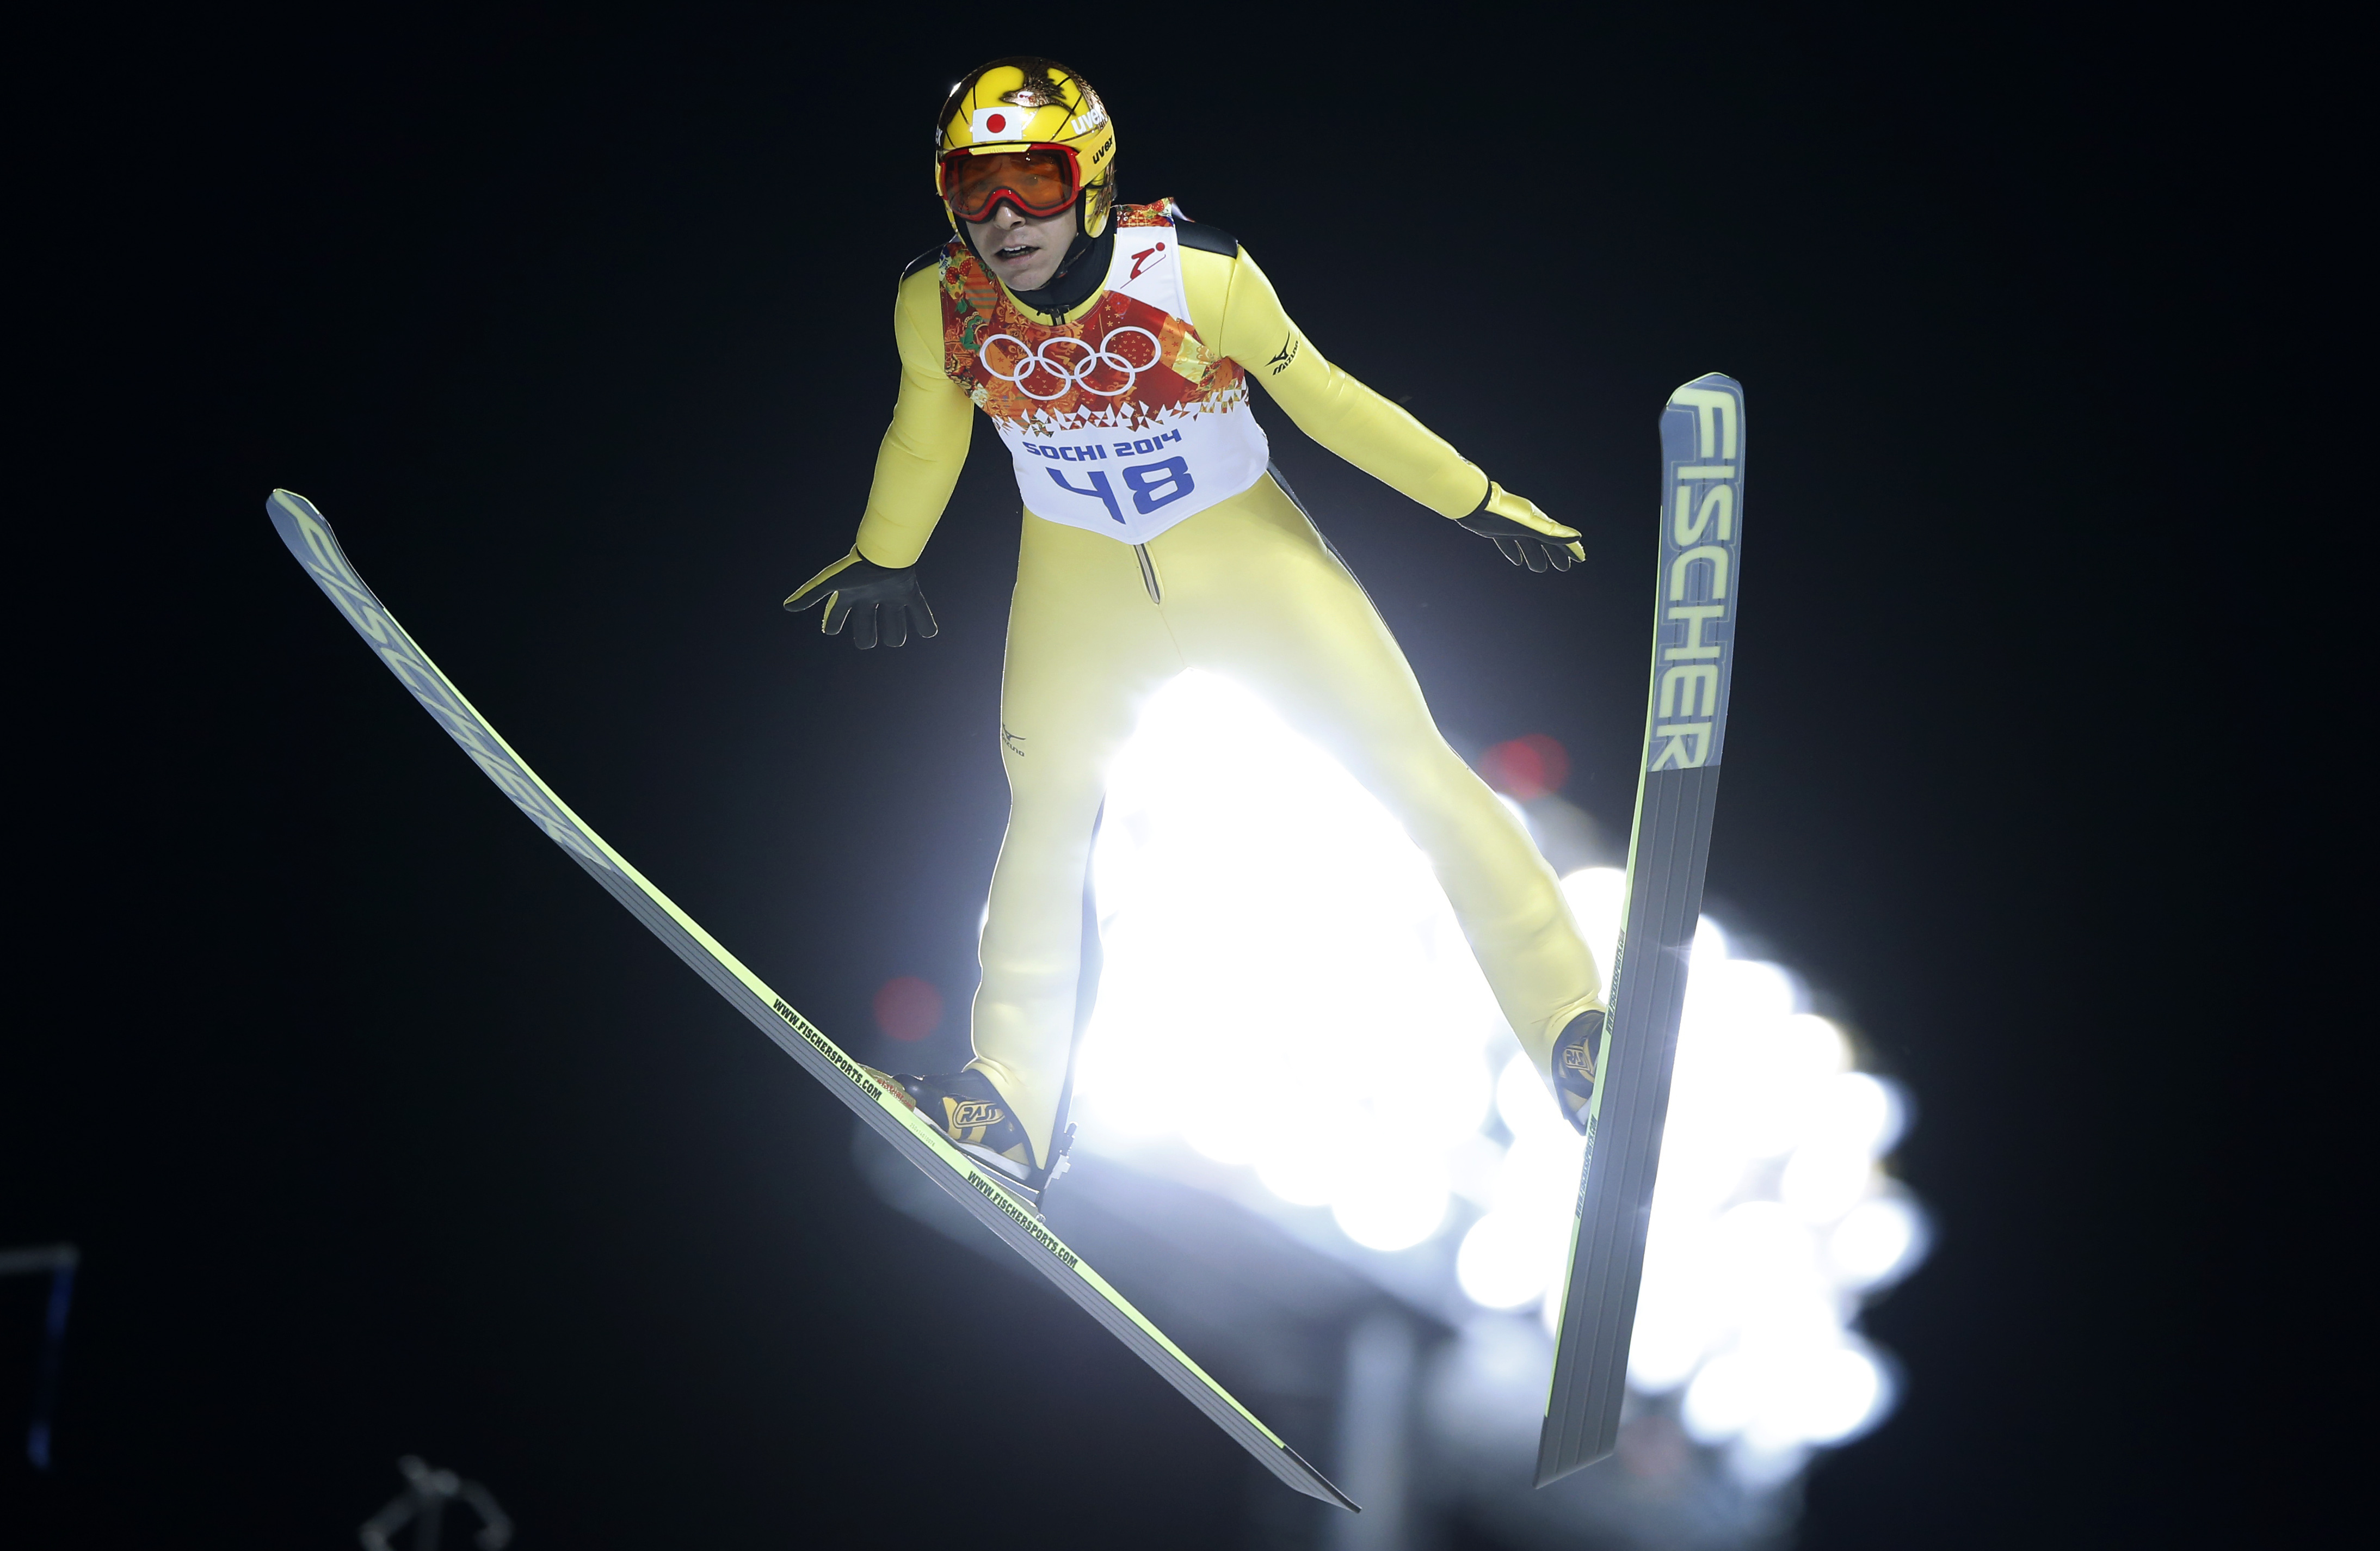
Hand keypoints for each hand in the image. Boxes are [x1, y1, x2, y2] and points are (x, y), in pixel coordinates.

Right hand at [783, 549, 938, 647]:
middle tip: (869, 639)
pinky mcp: (909, 592)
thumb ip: (809, 594)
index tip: (832, 630)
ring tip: (895, 637)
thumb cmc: (854, 566)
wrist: (884, 551)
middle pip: (866, 626)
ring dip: (896, 633)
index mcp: (850, 596)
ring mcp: (890, 596)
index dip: (833, 625)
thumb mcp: (829, 582)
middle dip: (866, 636)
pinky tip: (930, 633)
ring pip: (894, 623)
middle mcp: (869, 597)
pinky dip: (926, 624)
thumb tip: (787, 607)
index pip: (837, 616)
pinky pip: (921, 612)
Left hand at [1458, 483, 1583, 572]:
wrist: (1473, 503)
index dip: (1570, 549)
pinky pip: (1509, 544)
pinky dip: (1515, 552)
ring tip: (1539, 569)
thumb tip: (1577, 537)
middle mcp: (1527, 523)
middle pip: (1545, 542)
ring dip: (1535, 556)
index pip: (1559, 538)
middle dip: (1555, 554)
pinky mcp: (1496, 530)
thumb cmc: (1502, 513)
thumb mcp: (1529, 525)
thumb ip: (1552, 533)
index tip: (1580, 558)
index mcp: (1537, 521)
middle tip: (1564, 568)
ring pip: (1528, 544)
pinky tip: (1516, 561)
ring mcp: (1511, 526)